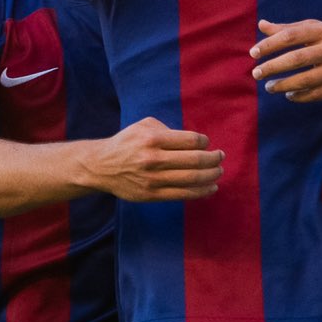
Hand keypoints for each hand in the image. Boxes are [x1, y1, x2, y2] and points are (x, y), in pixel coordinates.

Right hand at [78, 118, 222, 202]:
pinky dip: (201, 192)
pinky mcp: (151, 195)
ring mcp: (152, 179)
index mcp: (152, 138)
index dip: (205, 142)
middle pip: (195, 160)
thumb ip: (169, 130)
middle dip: (214, 159)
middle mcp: (153, 159)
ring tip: (218, 172)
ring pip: (192, 179)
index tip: (207, 144)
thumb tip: (196, 142)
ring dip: (211, 176)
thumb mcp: (144, 126)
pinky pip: (182, 195)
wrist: (101, 166)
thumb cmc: (127, 143)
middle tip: (221, 156)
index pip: (191, 140)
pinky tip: (211, 188)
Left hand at [250, 19, 321, 101]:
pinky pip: (318, 94)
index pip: (292, 36)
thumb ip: (289, 28)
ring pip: (306, 79)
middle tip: (256, 73)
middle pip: (297, 58)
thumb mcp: (317, 29)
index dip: (270, 44)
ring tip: (269, 86)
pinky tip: (289, 95)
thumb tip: (261, 25)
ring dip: (284, 85)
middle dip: (273, 67)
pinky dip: (300, 96)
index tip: (254, 53)